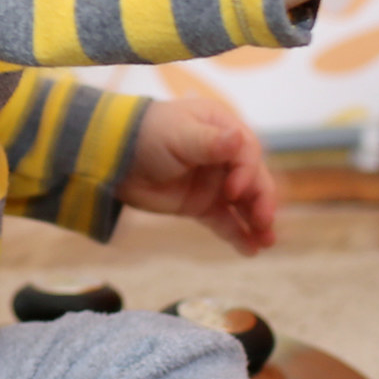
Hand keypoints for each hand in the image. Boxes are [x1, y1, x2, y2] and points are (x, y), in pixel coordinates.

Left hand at [121, 96, 279, 254]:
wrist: (111, 158)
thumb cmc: (146, 134)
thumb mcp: (178, 136)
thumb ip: (210, 142)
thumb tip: (239, 138)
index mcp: (223, 128)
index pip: (248, 153)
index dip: (247, 173)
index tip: (233, 191)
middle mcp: (225, 156)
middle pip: (253, 180)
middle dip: (261, 202)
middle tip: (265, 223)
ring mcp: (214, 182)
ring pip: (243, 204)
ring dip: (257, 222)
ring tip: (266, 242)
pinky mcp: (201, 205)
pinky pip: (225, 222)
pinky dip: (238, 235)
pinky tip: (250, 250)